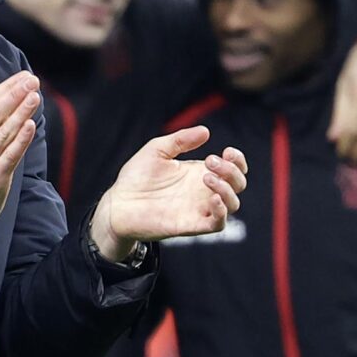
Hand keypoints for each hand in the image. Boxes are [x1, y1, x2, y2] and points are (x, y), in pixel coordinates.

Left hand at [90, 126, 247, 260]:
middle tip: (209, 161)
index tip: (227, 151)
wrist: (118, 203)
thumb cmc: (136, 177)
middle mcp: (203, 191)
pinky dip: (222, 211)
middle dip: (232, 170)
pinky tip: (212, 197)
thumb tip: (205, 131)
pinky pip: (218, 223)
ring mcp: (199, 209)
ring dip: (228, 188)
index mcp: (198, 172)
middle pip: (238, 184)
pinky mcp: (192, 225)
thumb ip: (180, 140)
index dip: (238, 160)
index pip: (232, 168)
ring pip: (233, 204)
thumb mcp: (157, 150)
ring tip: (206, 177)